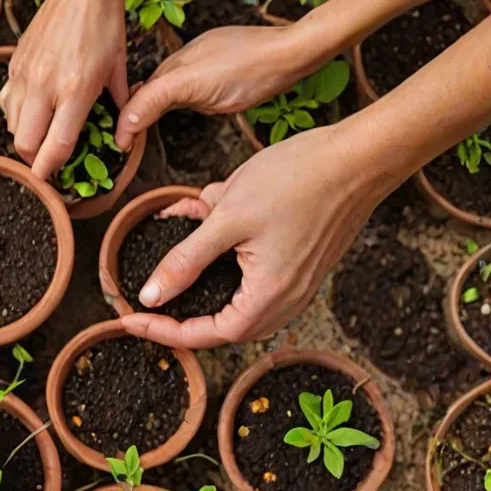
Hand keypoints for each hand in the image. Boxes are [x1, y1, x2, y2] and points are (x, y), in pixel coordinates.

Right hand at [0, 0, 128, 180]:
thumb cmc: (106, 27)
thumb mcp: (119, 70)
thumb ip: (120, 109)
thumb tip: (123, 140)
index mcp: (75, 90)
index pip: (55, 146)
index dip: (51, 171)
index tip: (52, 180)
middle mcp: (44, 85)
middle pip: (24, 144)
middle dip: (34, 160)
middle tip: (48, 160)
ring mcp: (25, 74)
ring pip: (12, 126)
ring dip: (25, 137)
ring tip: (42, 135)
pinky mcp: (14, 64)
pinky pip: (7, 102)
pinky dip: (17, 114)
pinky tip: (34, 109)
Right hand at [115, 23, 320, 151]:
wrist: (290, 55)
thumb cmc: (246, 69)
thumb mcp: (192, 86)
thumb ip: (155, 100)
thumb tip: (124, 122)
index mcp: (172, 64)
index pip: (138, 95)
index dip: (125, 120)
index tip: (118, 145)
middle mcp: (183, 61)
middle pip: (149, 91)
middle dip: (133, 112)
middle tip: (123, 142)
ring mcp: (202, 64)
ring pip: (168, 90)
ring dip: (153, 107)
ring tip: (140, 130)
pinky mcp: (220, 71)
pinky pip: (188, 88)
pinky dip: (175, 101)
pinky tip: (181, 108)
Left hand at [120, 128, 381, 348]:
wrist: (360, 156)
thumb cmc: (299, 179)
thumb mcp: (227, 218)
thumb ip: (186, 260)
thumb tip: (151, 296)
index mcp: (268, 295)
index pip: (206, 335)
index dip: (164, 332)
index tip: (130, 319)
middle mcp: (286, 299)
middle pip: (223, 328)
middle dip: (180, 321)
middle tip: (144, 310)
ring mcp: (297, 285)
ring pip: (238, 307)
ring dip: (203, 298)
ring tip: (169, 287)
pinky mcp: (301, 266)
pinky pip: (254, 282)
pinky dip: (224, 272)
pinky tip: (202, 239)